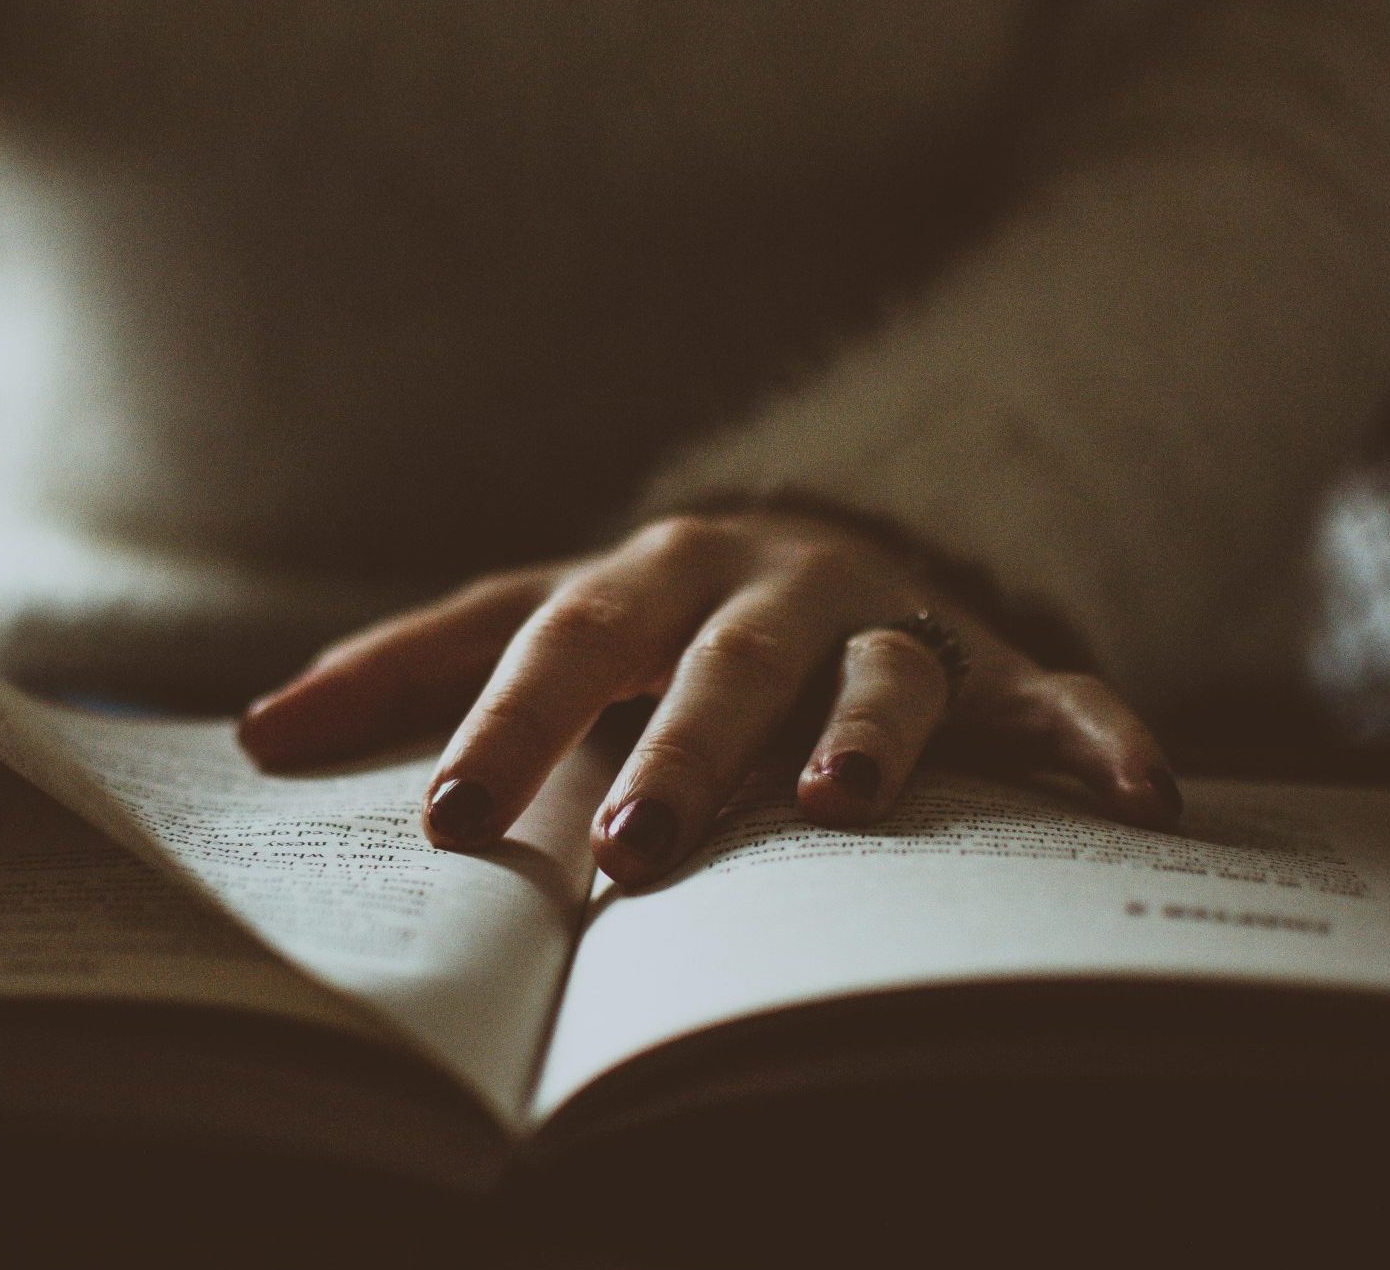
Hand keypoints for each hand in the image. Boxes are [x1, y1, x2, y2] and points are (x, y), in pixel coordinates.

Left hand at [240, 509, 1177, 886]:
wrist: (832, 534)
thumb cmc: (656, 611)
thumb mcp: (538, 617)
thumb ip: (412, 670)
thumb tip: (250, 734)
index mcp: (644, 575)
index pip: (561, 638)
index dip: (504, 722)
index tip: (447, 821)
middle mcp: (765, 585)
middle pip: (718, 663)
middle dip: (678, 754)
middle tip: (631, 856)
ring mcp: (885, 615)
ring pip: (880, 667)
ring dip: (866, 733)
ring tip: (845, 804)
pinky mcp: (991, 657)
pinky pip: (1054, 693)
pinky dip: (1098, 737)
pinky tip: (1139, 799)